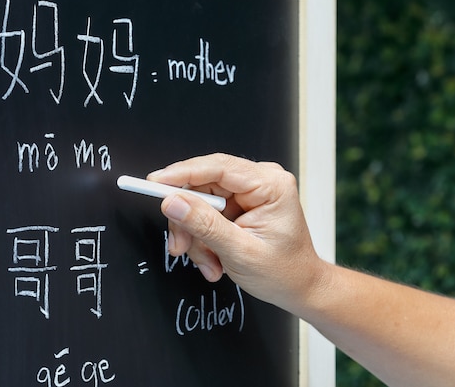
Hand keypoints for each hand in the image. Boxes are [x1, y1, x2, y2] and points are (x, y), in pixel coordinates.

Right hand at [147, 153, 323, 310]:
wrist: (299, 287)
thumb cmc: (283, 272)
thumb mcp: (239, 252)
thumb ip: (204, 225)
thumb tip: (173, 202)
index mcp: (271, 185)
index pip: (218, 167)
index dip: (182, 173)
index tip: (155, 183)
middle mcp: (262, 181)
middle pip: (204, 186)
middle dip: (189, 220)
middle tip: (180, 247)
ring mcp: (251, 192)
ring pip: (201, 202)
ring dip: (197, 236)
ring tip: (209, 263)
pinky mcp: (242, 203)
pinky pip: (209, 213)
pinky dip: (204, 238)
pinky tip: (214, 258)